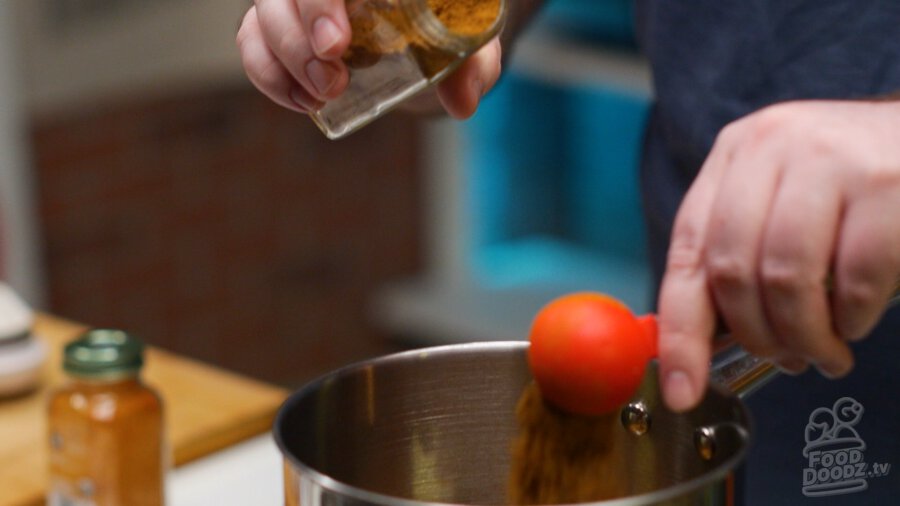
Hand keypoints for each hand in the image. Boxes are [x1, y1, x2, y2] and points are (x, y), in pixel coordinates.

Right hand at [236, 0, 502, 116]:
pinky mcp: (278, 23)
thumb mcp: (468, 47)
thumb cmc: (446, 36)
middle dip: (298, 35)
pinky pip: (251, 41)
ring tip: (322, 97)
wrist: (424, 50)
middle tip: (331, 80)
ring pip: (264, 12)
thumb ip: (473, 65)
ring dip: (285, 59)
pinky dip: (267, 75)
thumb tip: (464, 100)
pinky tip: (302, 103)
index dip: (322, 3)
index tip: (336, 44)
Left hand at [657, 100, 899, 411]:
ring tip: (825, 350)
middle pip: (731, 271)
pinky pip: (853, 279)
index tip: (684, 390)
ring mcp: (828, 158)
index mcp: (732, 154)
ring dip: (805, 337)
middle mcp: (770, 146)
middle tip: (785, 359)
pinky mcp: (884, 183)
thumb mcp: (779, 198)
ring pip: (787, 279)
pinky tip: (857, 319)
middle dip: (757, 337)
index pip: (685, 255)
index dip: (681, 332)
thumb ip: (736, 256)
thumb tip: (695, 348)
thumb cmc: (846, 184)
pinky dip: (852, 318)